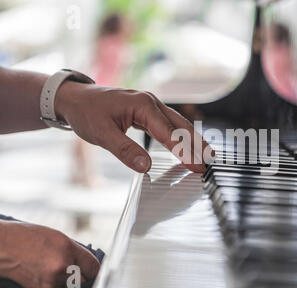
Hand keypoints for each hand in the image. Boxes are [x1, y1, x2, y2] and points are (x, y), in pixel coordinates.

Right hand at [0, 221, 99, 287]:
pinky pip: (58, 287)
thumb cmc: (29, 237)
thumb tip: (89, 264)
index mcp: (68, 249)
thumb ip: (75, 251)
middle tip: (80, 271)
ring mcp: (51, 280)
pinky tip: (50, 273)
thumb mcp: (58, 238)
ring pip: (72, 285)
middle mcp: (62, 266)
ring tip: (58, 268)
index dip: (96, 269)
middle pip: (85, 279)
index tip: (95, 270)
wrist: (3, 246)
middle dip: (84, 276)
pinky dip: (58, 283)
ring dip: (70, 280)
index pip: (94, 266)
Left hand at [54, 81, 212, 172]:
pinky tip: (187, 143)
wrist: (75, 98)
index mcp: (142, 105)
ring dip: (192, 138)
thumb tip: (146, 167)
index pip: (169, 133)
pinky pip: (169, 123)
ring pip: (178, 123)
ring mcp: (150, 104)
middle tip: (209, 162)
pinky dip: (181, 134)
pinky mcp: (147, 110)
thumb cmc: (86, 113)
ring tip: (206, 154)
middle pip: (181, 125)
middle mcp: (151, 102)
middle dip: (196, 144)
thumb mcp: (102, 134)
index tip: (197, 166)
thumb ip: (125, 151)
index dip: (185, 151)